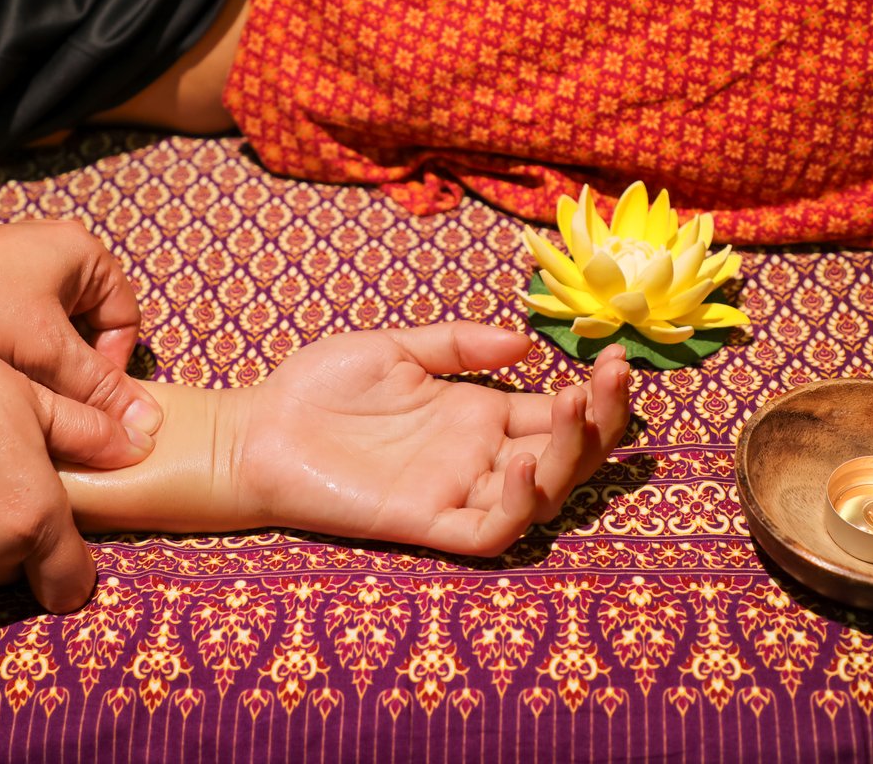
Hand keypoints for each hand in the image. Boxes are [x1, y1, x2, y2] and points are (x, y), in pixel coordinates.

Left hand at [0, 217, 158, 460]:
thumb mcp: (45, 349)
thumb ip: (98, 390)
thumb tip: (147, 429)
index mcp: (85, 256)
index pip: (126, 323)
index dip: (112, 368)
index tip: (82, 399)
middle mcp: (56, 262)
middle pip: (89, 338)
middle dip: (70, 376)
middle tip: (47, 406)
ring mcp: (16, 281)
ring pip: (50, 347)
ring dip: (38, 376)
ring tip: (13, 398)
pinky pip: (16, 344)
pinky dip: (9, 368)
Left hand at [231, 324, 629, 554]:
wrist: (256, 430)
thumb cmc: (318, 389)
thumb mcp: (394, 348)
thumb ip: (458, 344)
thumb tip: (524, 343)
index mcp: (477, 414)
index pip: (555, 412)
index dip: (593, 393)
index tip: (616, 359)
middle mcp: (477, 456)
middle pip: (564, 453)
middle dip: (601, 419)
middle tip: (616, 377)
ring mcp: (455, 491)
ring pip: (541, 492)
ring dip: (570, 454)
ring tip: (577, 405)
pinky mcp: (426, 523)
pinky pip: (489, 529)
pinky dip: (516, 506)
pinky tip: (520, 465)